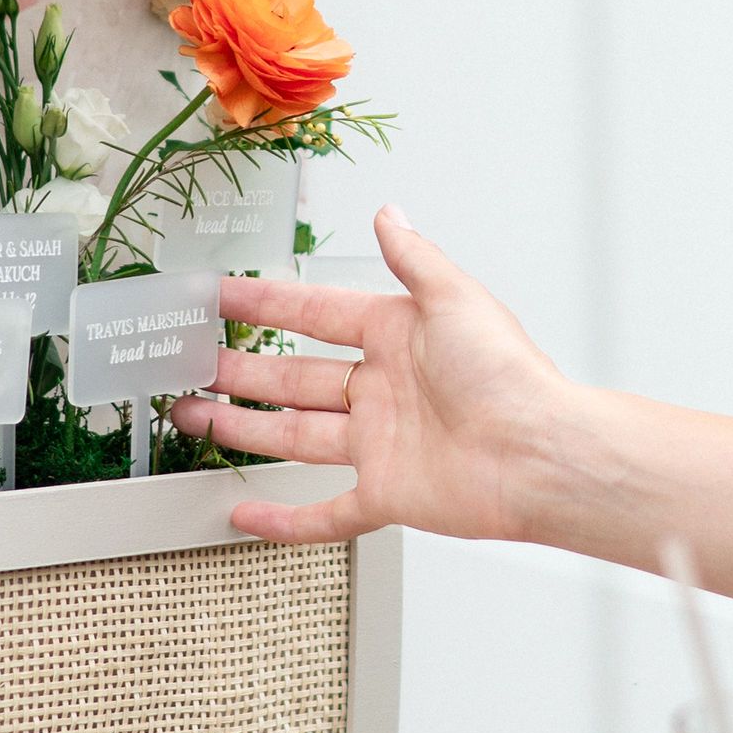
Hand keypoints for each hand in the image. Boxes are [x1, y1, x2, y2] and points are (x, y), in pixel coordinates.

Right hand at [173, 206, 589, 549]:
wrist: (539, 455)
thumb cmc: (509, 375)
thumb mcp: (454, 298)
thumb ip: (413, 257)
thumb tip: (390, 212)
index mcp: (398, 338)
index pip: (315, 315)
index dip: (266, 305)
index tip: (222, 296)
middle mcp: (385, 390)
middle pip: (295, 379)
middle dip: (241, 371)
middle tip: (193, 364)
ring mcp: (381, 445)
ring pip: (295, 437)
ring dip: (244, 429)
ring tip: (196, 416)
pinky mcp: (387, 495)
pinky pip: (324, 512)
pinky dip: (283, 520)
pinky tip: (245, 514)